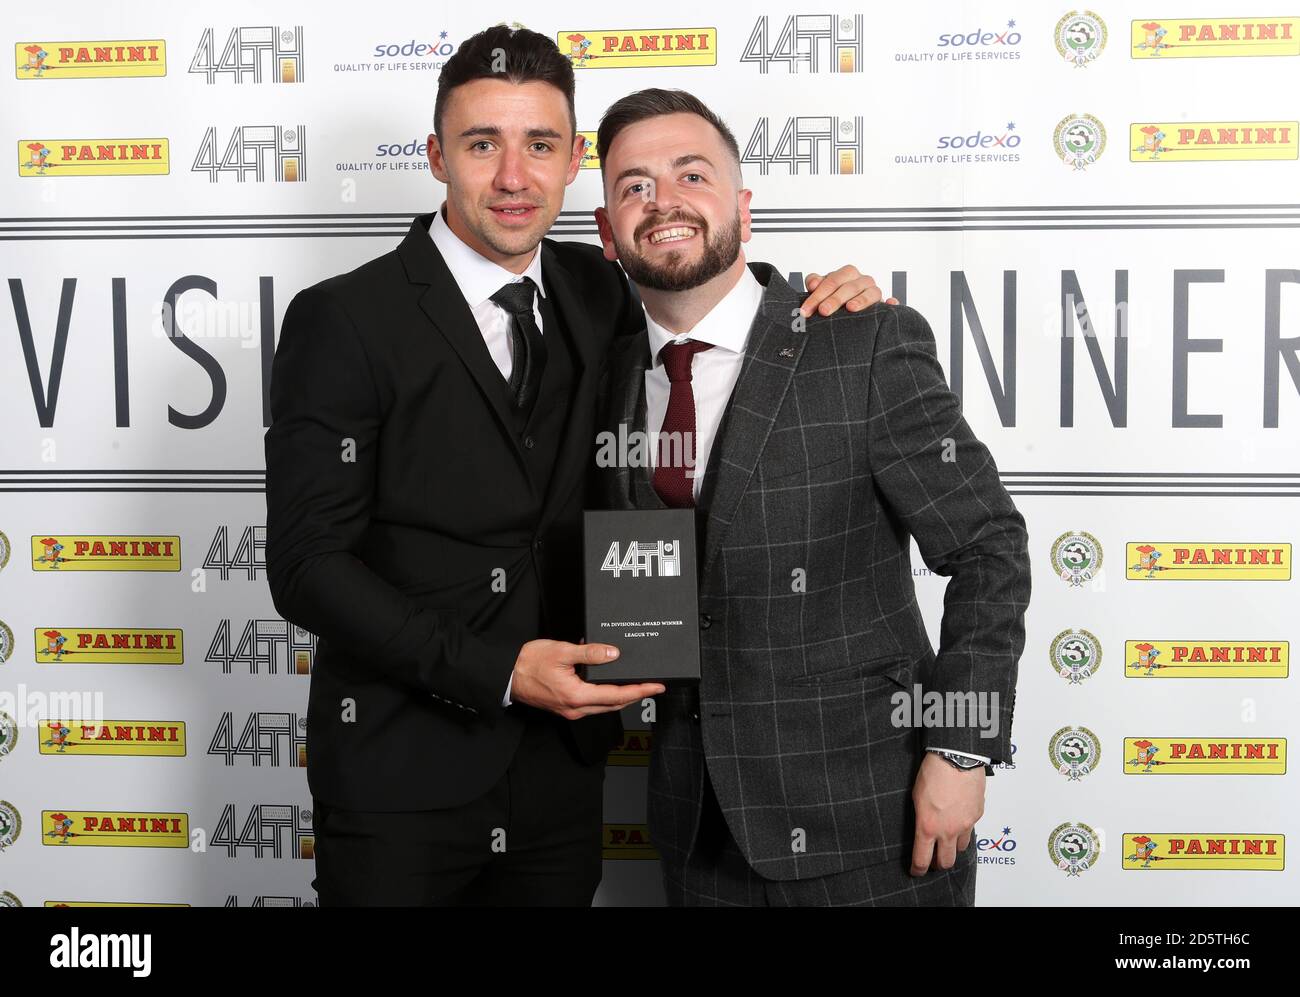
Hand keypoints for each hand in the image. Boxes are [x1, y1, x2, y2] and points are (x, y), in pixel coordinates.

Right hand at [509, 639, 664, 719]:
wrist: (506, 674)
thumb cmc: (528, 663)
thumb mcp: (562, 651)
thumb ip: (589, 653)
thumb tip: (613, 654)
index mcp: (577, 696)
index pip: (617, 695)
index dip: (640, 691)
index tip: (656, 687)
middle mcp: (575, 708)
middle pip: (614, 705)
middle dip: (635, 695)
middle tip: (653, 687)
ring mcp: (570, 710)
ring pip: (604, 706)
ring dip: (621, 697)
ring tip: (636, 686)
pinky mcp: (565, 706)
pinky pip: (592, 704)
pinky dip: (605, 695)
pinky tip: (608, 684)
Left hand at [800, 266, 898, 317]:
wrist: (849, 308)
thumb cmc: (834, 297)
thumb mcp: (822, 289)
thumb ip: (816, 283)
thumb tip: (813, 283)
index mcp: (847, 274)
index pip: (832, 281)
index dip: (817, 295)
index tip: (806, 310)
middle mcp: (862, 280)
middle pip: (849, 287)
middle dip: (835, 299)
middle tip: (823, 311)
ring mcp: (875, 292)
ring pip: (871, 292)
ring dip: (861, 299)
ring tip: (851, 308)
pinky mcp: (885, 305)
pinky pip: (890, 303)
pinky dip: (891, 304)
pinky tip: (890, 304)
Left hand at [909, 751, 984, 875]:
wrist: (957, 757)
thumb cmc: (933, 772)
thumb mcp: (916, 797)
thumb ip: (921, 818)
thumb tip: (922, 830)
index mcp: (928, 827)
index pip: (922, 859)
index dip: (918, 869)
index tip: (916, 871)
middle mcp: (948, 830)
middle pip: (946, 862)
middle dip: (939, 864)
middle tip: (934, 859)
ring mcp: (965, 825)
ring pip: (961, 848)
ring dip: (953, 846)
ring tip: (947, 837)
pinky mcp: (977, 816)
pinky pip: (970, 829)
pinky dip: (964, 829)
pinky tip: (958, 816)